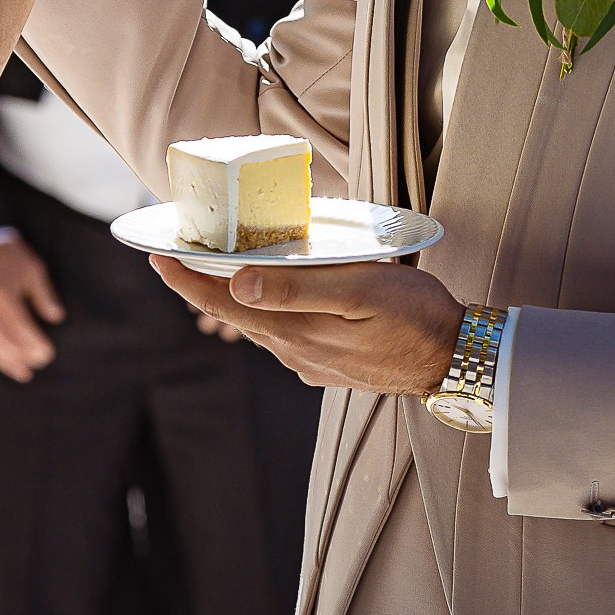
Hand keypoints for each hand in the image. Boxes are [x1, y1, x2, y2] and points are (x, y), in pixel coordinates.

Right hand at [0, 234, 65, 382]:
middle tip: (41, 362)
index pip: (18, 326)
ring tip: (24, 373)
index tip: (48, 353)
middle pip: (2, 339)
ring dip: (6, 361)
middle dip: (22, 355)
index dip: (33, 343)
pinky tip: (7, 363)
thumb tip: (57, 317)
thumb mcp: (33, 270)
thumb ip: (44, 295)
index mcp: (1, 294)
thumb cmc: (11, 259)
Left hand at [149, 258, 463, 394]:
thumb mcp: (358, 291)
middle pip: (236, 312)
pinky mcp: (329, 363)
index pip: (223, 303)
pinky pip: (286, 332)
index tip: (157, 255)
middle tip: (183, 251)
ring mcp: (311, 361)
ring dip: (238, 295)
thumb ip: (297, 289)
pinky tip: (278, 291)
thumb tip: (236, 286)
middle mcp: (294, 351)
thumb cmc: (414, 316)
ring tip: (223, 264)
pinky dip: (272, 308)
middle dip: (206, 283)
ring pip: (260, 323)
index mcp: (294, 331)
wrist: (457, 359)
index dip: (186, 279)